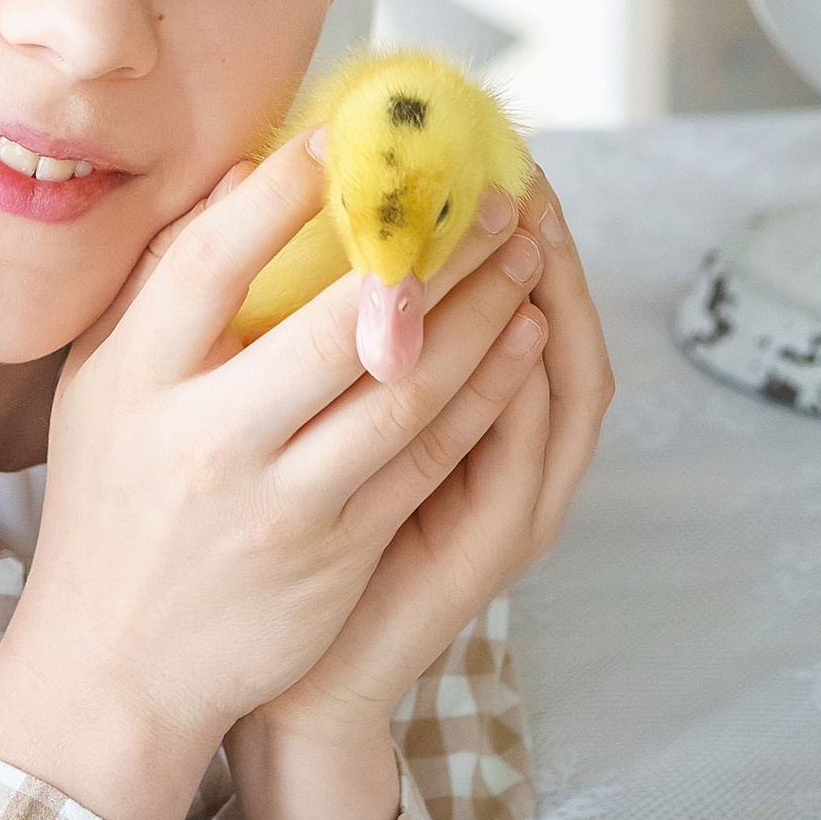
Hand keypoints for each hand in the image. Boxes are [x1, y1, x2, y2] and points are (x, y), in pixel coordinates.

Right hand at [0, 138, 547, 819]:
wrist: (118, 662)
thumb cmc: (111, 495)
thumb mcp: (101, 381)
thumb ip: (160, 282)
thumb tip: (241, 172)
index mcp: (136, 378)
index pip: (210, 261)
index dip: (279, 194)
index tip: (345, 137)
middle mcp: (206, 438)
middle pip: (332, 324)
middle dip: (424, 250)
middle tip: (485, 192)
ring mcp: (280, 501)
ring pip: (402, 391)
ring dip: (478, 313)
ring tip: (523, 252)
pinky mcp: (337, 552)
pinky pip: (428, 457)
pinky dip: (482, 392)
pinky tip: (518, 341)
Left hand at [228, 164, 610, 819]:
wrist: (265, 678)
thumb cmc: (263, 531)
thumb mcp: (286, 409)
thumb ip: (300, 320)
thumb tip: (258, 185)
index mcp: (448, 412)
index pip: (508, 294)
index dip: (508, 219)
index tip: (485, 141)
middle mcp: (494, 453)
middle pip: (556, 324)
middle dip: (546, 243)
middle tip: (525, 165)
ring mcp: (501, 502)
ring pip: (562, 385)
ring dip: (555, 301)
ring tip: (536, 226)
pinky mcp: (486, 551)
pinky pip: (527, 459)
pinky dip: (530, 392)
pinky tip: (525, 334)